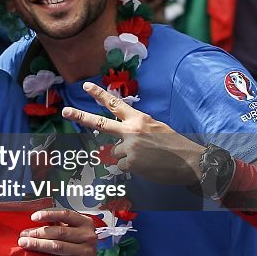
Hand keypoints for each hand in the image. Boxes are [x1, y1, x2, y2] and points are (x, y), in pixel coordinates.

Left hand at [18, 208, 97, 255]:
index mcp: (85, 222)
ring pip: (57, 245)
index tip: (34, 217)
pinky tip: (35, 253)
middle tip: (24, 234)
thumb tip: (32, 222)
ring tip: (25, 243)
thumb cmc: (75, 245)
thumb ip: (56, 225)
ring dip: (38, 244)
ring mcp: (86, 250)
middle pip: (59, 231)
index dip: (48, 214)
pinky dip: (44, 255)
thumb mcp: (70, 231)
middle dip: (39, 232)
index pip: (66, 214)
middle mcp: (88, 235)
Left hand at [62, 82, 204, 185]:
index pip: (115, 104)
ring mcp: (130, 146)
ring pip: (115, 152)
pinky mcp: (131, 162)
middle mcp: (131, 130)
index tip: (86, 86)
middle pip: (100, 123)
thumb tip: (120, 138)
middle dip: (80, 117)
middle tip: (65, 111)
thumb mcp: (156, 127)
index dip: (99, 95)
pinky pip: (121, 167)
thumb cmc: (175, 145)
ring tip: (146, 157)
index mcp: (139, 119)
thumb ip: (136, 128)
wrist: (191, 161)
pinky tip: (146, 166)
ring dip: (127, 157)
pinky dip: (131, 169)